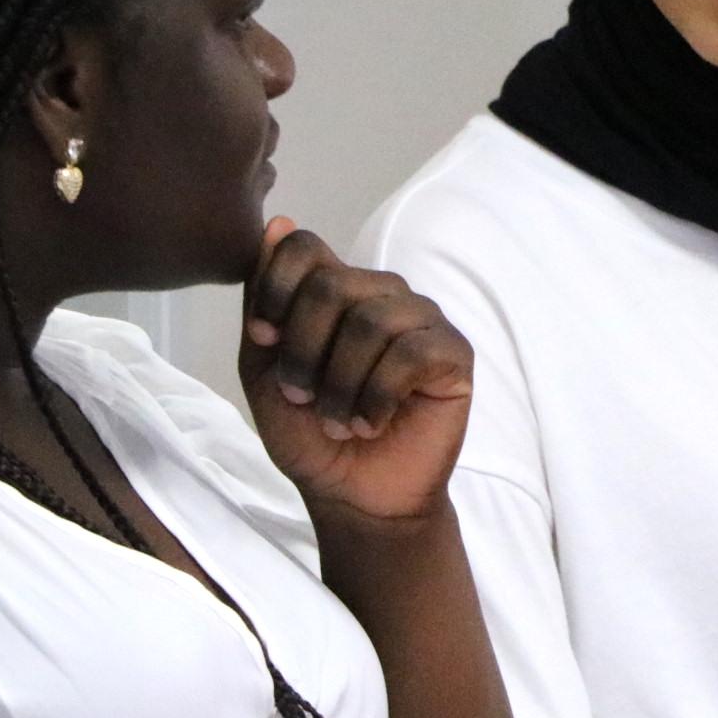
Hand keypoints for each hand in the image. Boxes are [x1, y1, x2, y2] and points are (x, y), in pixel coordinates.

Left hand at [240, 219, 473, 520]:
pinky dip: (378, 397)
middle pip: (331, 285)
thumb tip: (277, 222)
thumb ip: (264, 302)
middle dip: (304, 352)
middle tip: (303, 398)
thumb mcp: (264, 369)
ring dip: (341, 384)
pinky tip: (372, 424)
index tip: (265, 340)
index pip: (304, 246)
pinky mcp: (453, 353)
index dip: (275, 289)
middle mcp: (380, 293)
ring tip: (339, 420)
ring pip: (371, 321)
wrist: (352, 495)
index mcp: (334, 288)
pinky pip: (411, 353)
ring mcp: (420, 319)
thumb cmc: (309, 434)